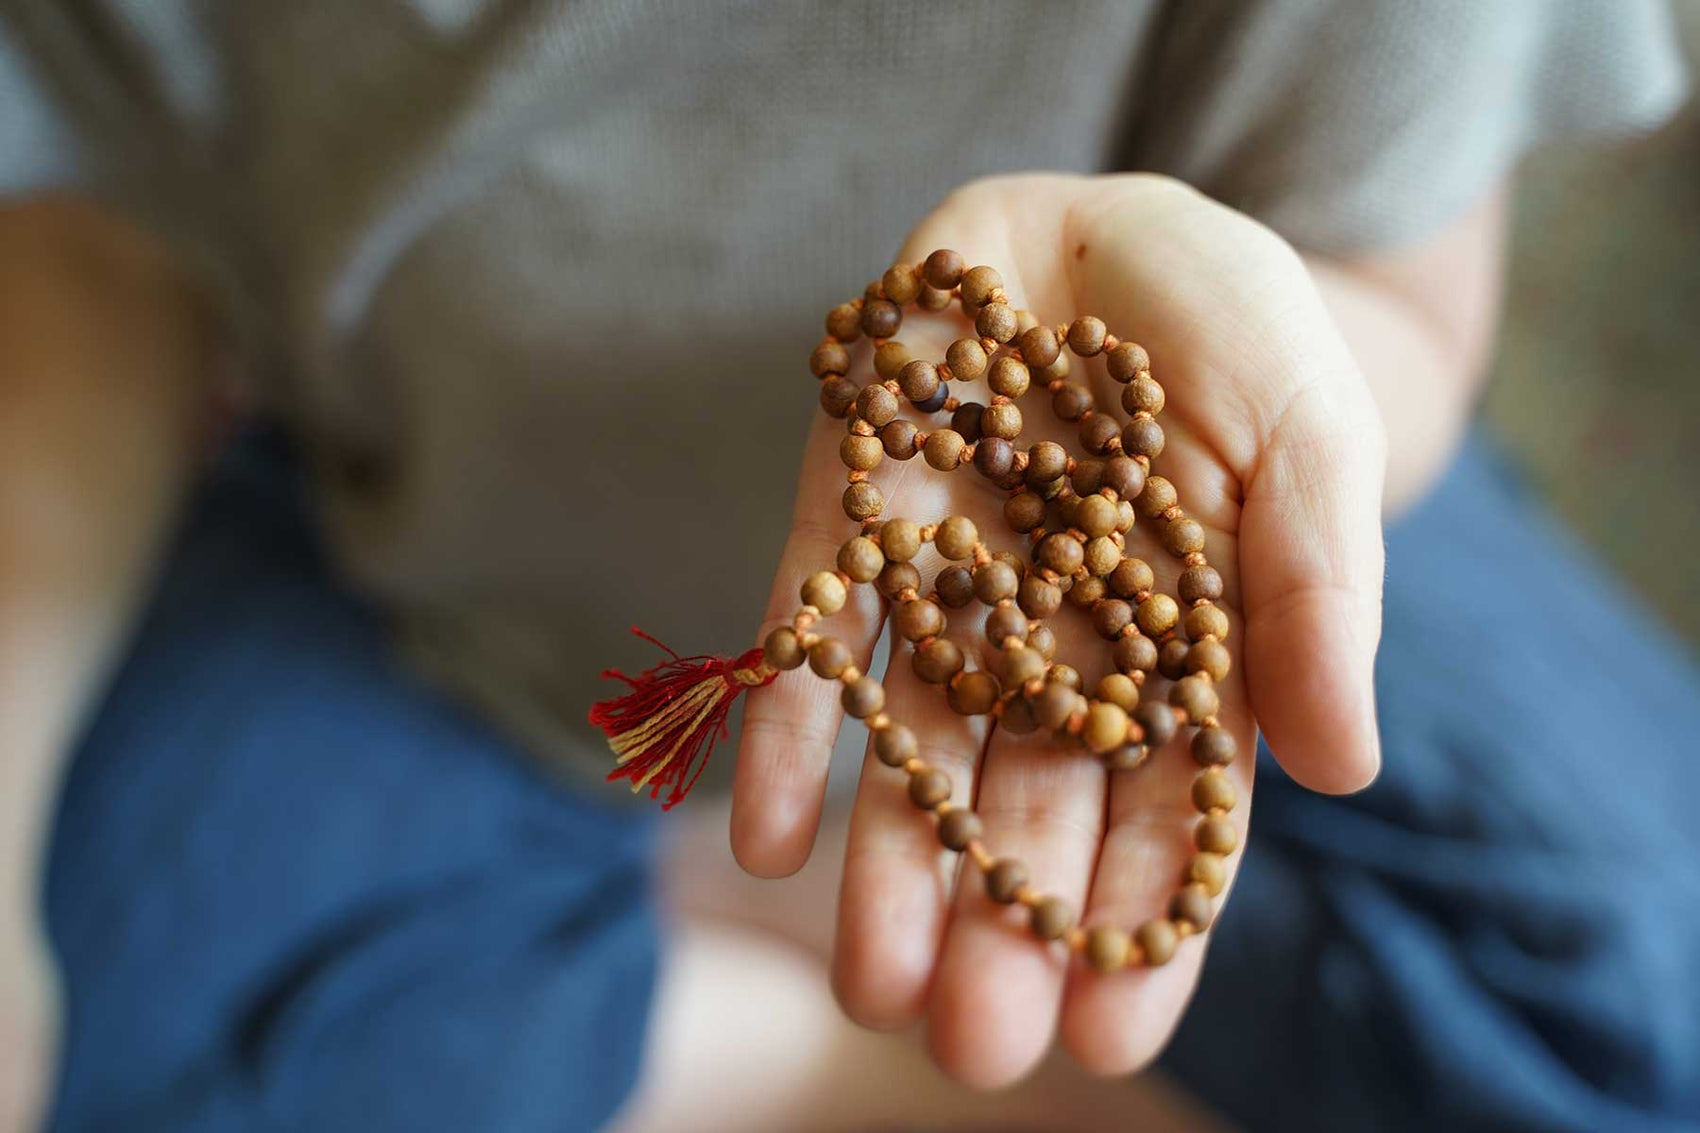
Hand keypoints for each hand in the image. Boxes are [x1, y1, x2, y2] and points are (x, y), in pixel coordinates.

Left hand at [731, 174, 1385, 1084]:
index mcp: (1176, 650)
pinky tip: (763, 836)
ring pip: (915, 745)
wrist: (1106, 223)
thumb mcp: (1311, 440)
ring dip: (889, 864)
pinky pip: (809, 634)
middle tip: (975, 1043)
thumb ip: (1321, 593)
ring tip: (871, 982)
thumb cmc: (1235, 335)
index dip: (1136, 916)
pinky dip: (785, 728)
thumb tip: (1343, 771)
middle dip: (1001, 923)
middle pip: (1026, 802)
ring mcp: (946, 586)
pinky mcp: (854, 519)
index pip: (1160, 809)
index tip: (1111, 1028)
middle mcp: (1052, 642)